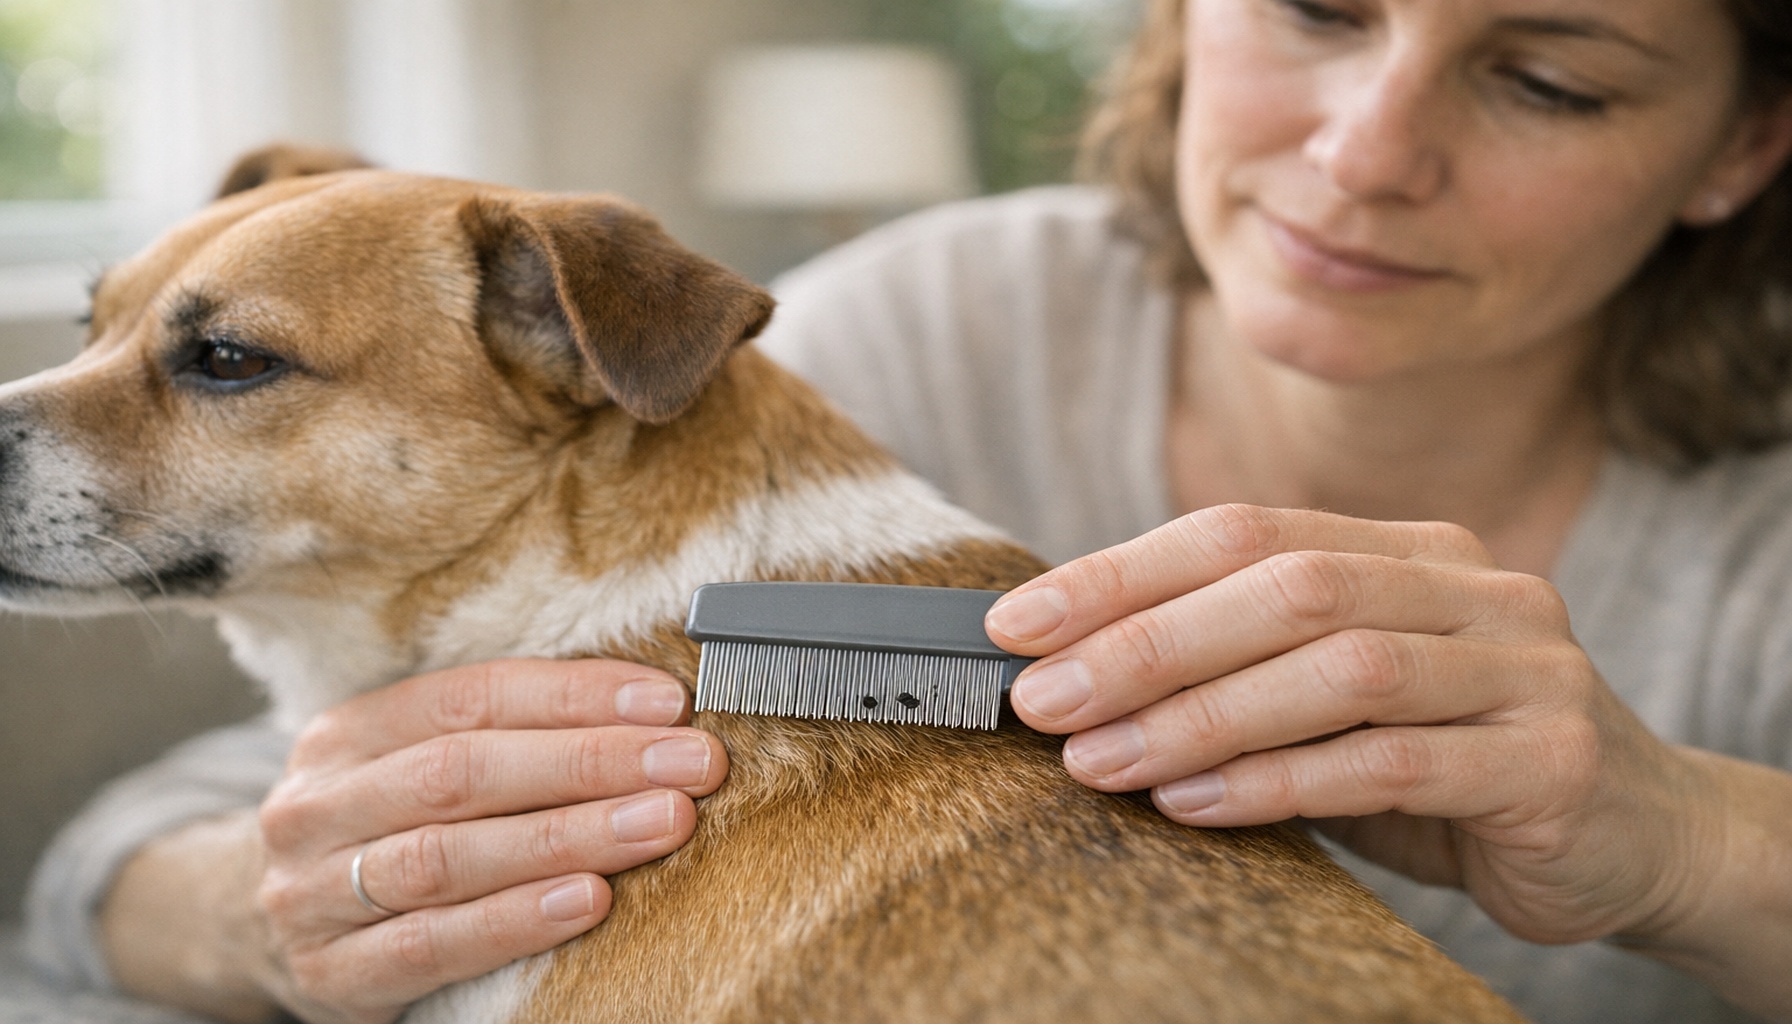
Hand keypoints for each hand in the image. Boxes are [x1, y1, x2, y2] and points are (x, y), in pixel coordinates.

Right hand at [252, 659, 726, 1023]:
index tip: (669, 701)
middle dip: (592, 762)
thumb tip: (654, 710)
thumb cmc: (392, 834)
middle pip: (465, 771)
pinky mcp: (331, 974)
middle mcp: (317, 806)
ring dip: (570, 836)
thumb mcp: (423, 771)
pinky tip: (589, 901)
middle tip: (690, 765)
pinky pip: (432, 944)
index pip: (473, 696)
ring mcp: (311, 894)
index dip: (575, 694)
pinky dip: (516, 921)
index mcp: (346, 735)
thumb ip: (514, 737)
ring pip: (451, 857)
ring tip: (661, 824)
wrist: (282, 937)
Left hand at [984, 504, 1716, 947]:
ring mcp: (1524, 664)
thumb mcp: (1337, 702)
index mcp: (1410, 549)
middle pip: (1286, 587)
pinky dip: (1281, 781)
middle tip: (1042, 699)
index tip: (1018, 624)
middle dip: (1145, 641)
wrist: (1631, 835)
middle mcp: (1472, 586)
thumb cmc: (1448, 764)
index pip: (1243, 532)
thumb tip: (1071, 674)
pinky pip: (1394, 762)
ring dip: (1198, 715)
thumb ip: (1245, 672)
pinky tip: (1196, 805)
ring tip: (1097, 762)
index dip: (1123, 573)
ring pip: (1338, 667)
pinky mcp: (1553, 756)